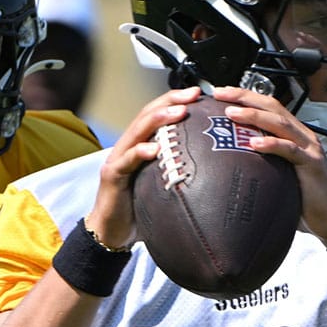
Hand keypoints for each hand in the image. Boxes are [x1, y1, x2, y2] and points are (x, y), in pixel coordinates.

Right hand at [85, 86, 202, 247]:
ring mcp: (118, 160)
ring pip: (137, 131)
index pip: (157, 114)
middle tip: (192, 95)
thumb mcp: (163, 186)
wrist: (110, 232)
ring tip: (178, 112)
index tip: (198, 94)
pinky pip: (126, 161)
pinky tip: (154, 149)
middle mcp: (128, 147)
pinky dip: (140, 152)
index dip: (176, 101)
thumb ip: (179, 172)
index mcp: (141, 146)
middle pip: (147, 114)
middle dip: (170, 101)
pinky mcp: (112, 176)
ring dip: (158, 119)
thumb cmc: (138, 209)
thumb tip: (216, 170)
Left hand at [213, 86, 326, 246]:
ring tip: (232, 114)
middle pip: (273, 107)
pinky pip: (290, 150)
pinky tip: (254, 143)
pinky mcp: (312, 164)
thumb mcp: (280, 171)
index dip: (245, 97)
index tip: (221, 93)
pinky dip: (272, 144)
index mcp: (294, 134)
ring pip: (280, 123)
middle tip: (220, 93)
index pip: (268, 106)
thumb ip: (264, 159)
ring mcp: (309, 148)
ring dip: (254, 116)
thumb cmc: (305, 197)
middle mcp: (302, 135)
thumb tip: (232, 158)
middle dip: (245, 97)